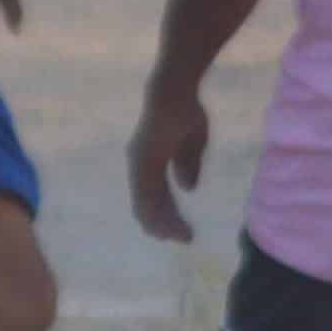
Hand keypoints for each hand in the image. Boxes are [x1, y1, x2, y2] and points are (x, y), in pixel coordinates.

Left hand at [127, 87, 209, 244]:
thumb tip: (187, 188)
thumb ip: (187, 165)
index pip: (155, 196)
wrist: (174, 91)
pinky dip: (159, 211)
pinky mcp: (143, 162)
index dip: (167, 214)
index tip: (182, 229)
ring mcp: (139, 164)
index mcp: (149, 162)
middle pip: (148, 204)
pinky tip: (170, 221)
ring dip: (164, 222)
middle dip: (165, 223)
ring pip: (147, 204)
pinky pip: (148, 194)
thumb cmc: (184, 111)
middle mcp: (140, 166)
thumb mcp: (192, 143)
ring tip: (181, 236)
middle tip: (184, 239)